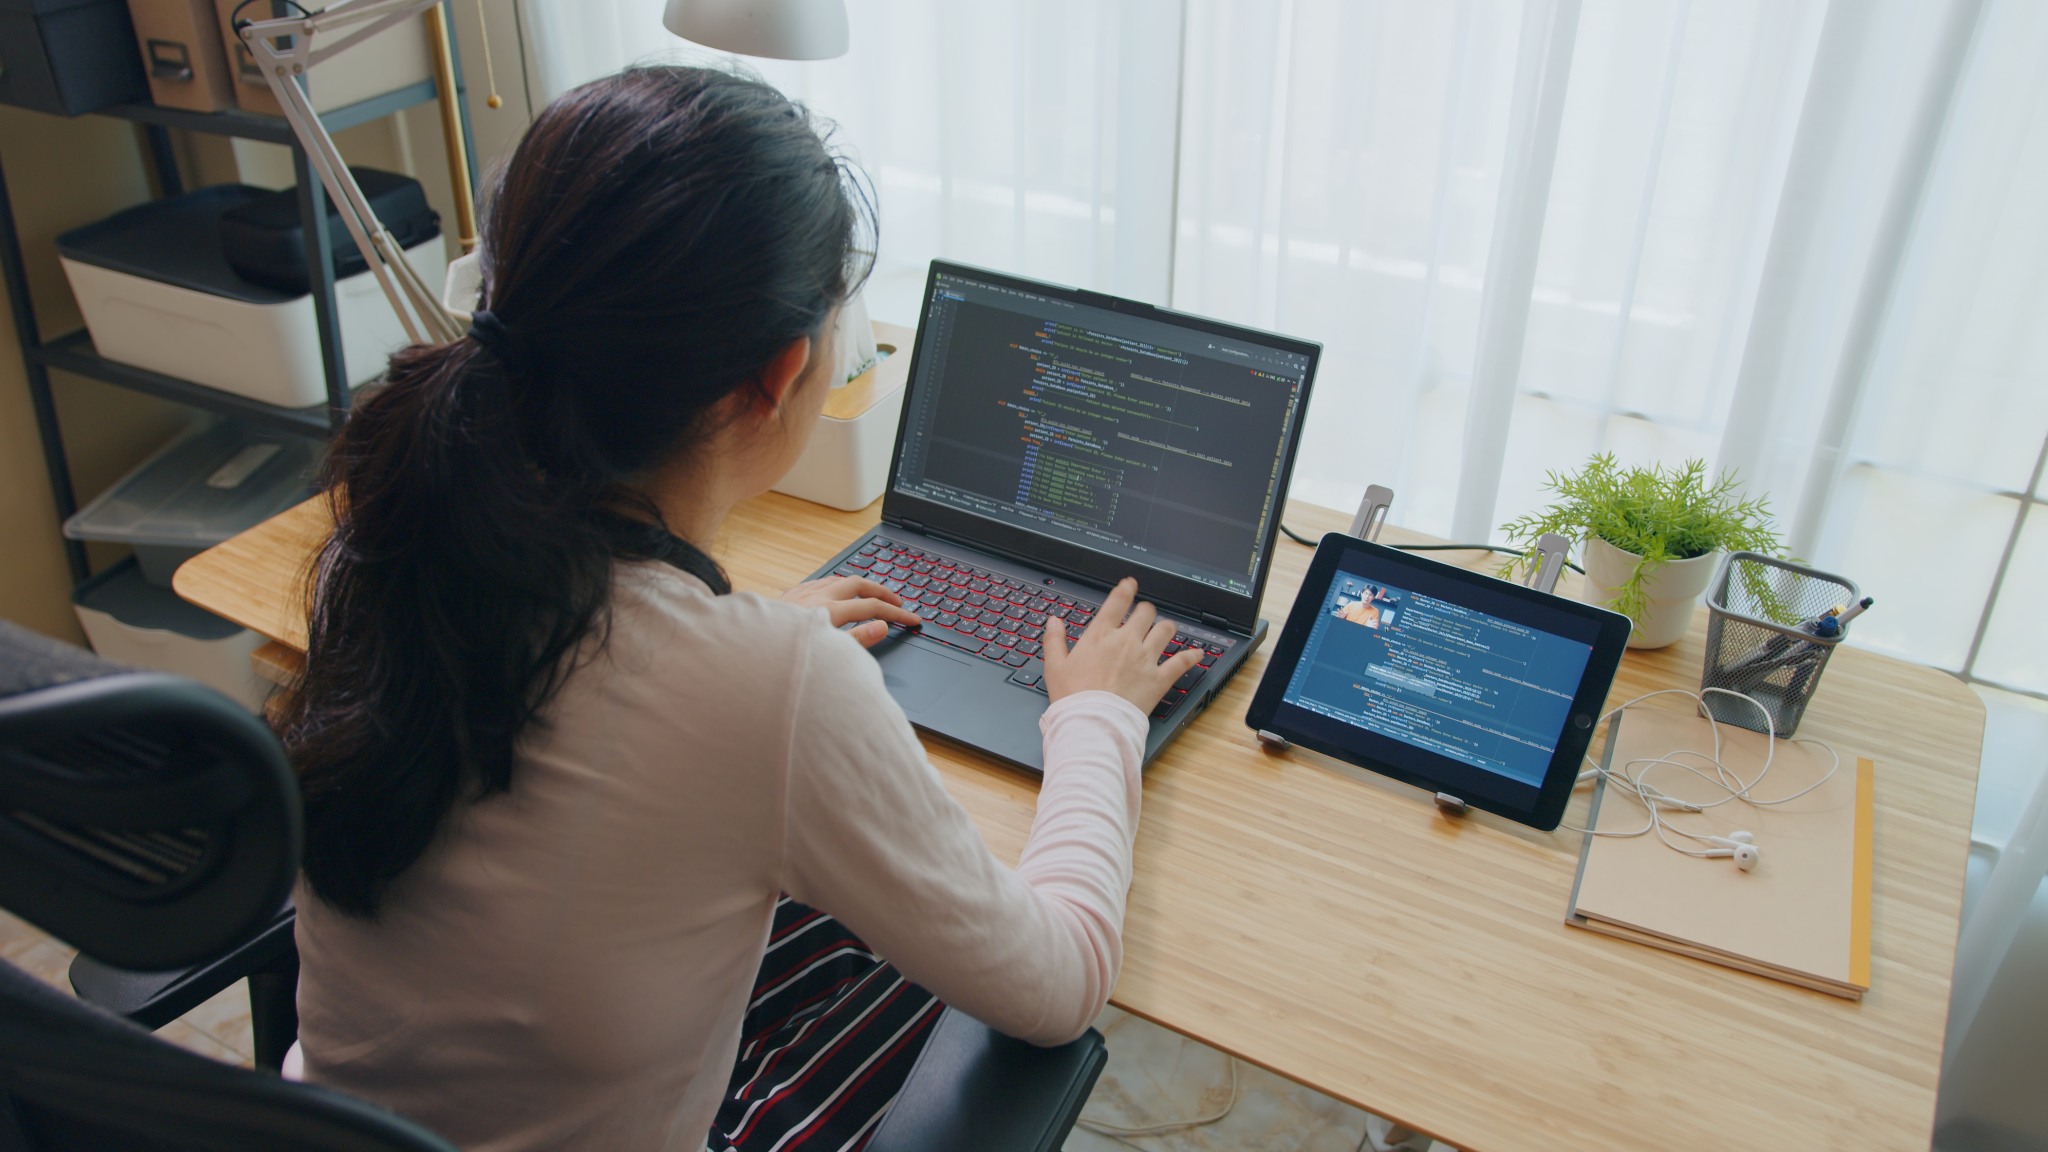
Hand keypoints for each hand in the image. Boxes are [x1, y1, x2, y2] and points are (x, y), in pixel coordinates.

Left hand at [782, 576, 921, 646]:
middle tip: (897, 601)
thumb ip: (857, 640)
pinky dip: (837, 585)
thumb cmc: (782, 655)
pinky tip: (836, 592)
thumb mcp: (826, 654)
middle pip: (859, 584)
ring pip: (838, 579)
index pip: (873, 608)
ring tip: (871, 594)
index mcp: (829, 611)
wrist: (746, 649)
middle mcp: (816, 596)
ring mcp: (801, 593)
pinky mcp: (789, 596)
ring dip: (859, 585)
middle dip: (882, 591)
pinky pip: (820, 582)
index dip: (897, 614)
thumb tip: (882, 626)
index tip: (913, 621)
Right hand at [1041, 578, 1201, 711]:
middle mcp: (1126, 641)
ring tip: (1167, 628)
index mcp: (1100, 635)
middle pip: (1146, 612)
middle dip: (1146, 610)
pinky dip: (1192, 656)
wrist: (1093, 722)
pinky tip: (1197, 653)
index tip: (1130, 583)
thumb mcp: (1054, 666)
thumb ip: (1054, 640)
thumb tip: (1054, 621)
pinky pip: (1182, 662)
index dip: (1126, 588)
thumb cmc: (1073, 698)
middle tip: (1145, 614)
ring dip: (1167, 627)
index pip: (1118, 601)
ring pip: (1166, 630)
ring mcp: (1145, 658)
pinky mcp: (1159, 678)